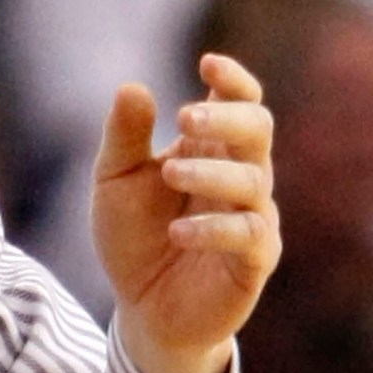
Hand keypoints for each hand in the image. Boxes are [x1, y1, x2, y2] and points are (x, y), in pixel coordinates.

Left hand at [93, 54, 280, 372]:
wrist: (141, 310)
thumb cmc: (134, 238)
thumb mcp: (115, 183)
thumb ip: (124, 138)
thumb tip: (132, 87)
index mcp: (212, 149)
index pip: (240, 102)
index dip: (233, 80)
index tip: (207, 62)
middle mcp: (241, 177)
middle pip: (257, 130)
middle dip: (227, 117)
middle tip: (186, 116)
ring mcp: (253, 218)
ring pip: (254, 181)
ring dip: (211, 172)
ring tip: (168, 173)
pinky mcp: (254, 262)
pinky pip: (250, 235)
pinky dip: (215, 229)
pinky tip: (179, 231)